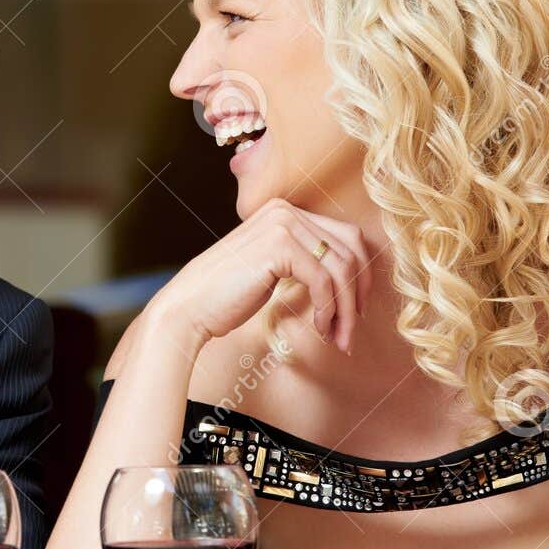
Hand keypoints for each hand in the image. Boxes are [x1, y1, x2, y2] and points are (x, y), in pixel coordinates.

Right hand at [147, 198, 371, 352]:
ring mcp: (282, 224)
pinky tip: (319, 329)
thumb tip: (354, 278)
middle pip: (351, 250)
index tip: (354, 312)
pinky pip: (323, 280)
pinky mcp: (278, 246)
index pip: (346, 237)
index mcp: (286, 211)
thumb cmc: (228, 295)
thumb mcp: (274, 268)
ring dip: (344, 310)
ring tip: (338, 338)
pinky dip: (328, 310)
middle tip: (350, 331)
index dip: (359, 277)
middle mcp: (286, 210)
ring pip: (341, 268)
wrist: (189, 308)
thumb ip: (305, 260)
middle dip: (357, 295)